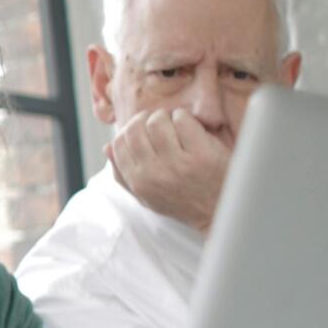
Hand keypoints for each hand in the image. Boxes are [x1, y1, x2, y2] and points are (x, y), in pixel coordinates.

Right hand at [107, 107, 231, 230]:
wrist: (220, 211)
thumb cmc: (183, 202)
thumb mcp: (147, 196)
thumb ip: (124, 174)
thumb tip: (107, 147)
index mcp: (139, 182)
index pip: (119, 142)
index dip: (128, 129)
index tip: (141, 128)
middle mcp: (155, 173)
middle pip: (136, 128)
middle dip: (145, 119)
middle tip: (158, 122)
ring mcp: (179, 163)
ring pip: (157, 121)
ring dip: (166, 117)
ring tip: (174, 124)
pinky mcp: (202, 154)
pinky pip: (182, 120)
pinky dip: (184, 118)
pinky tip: (190, 127)